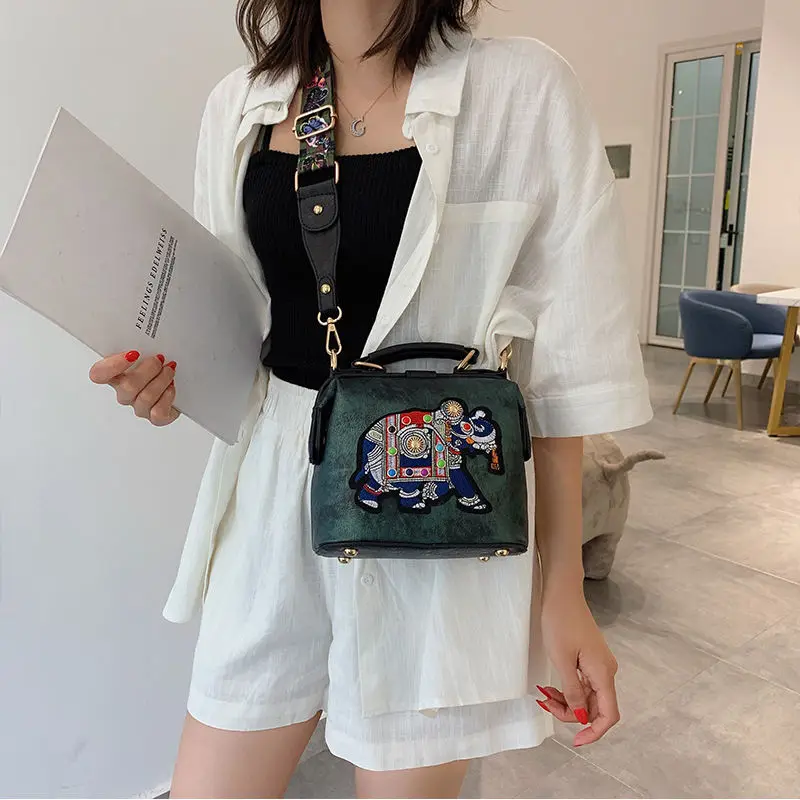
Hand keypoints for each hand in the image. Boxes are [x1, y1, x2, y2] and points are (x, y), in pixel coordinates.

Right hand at [90, 350, 179, 426]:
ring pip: (145, 398)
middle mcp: (125, 392)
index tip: (133, 354)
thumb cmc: (161, 365)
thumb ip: (141, 343)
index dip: (112, 366)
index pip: (99, 374)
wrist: (183, 385)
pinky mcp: (155, 417)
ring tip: (170, 370)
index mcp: (117, 375)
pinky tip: (171, 387)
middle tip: (160, 359)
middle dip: (148, 370)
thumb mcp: (149, 350)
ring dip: (161, 380)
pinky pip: (157, 413)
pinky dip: (167, 397)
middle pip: (127, 387)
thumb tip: (145, 328)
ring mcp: (139, 407)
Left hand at [538, 589, 619, 746]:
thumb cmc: (560, 623)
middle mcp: (606, 671)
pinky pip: (583, 684)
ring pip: (587, 697)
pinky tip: (551, 687)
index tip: (576, 741)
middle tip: (546, 704)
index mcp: (603, 673)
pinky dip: (568, 689)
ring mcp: (599, 664)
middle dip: (572, 714)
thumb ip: (572, 691)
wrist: (561, 593)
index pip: (609, 715)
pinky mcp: (591, 658)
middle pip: (596, 707)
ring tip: (545, 695)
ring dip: (568, 702)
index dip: (595, 732)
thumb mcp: (562, 660)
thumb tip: (581, 716)